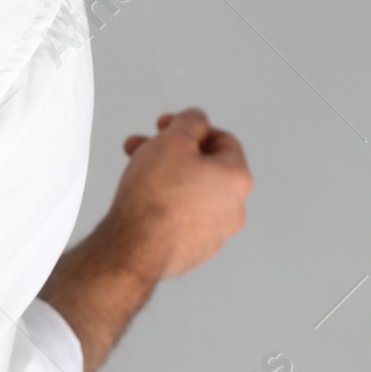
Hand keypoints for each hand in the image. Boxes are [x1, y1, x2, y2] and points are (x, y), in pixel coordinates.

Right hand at [40, 106, 251, 371]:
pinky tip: (141, 202)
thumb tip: (197, 119)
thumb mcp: (173, 139)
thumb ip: (190, 122)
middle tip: (143, 146)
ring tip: (134, 172)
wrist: (135, 246)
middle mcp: (233, 209)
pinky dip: (165, 205)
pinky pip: (182, 219)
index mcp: (237, 179)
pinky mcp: (193, 251)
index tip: (166, 126)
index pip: (224, 140)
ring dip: (166, 177)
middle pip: (205, 167)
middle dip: (172, 152)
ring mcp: (214, 234)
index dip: (193, 127)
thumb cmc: (155, 193)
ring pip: (192, 193)